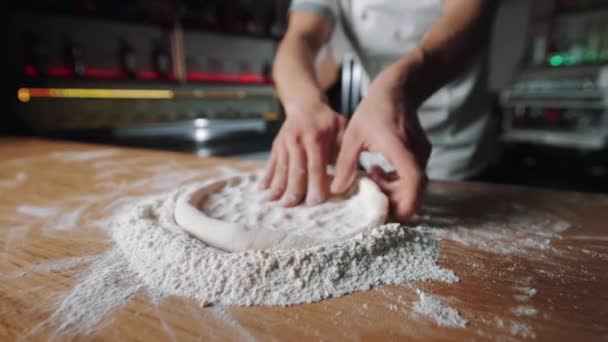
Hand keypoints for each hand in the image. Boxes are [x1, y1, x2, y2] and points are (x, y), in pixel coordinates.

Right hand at [260, 101, 346, 206]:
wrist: (305, 104)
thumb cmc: (327, 121)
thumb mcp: (341, 130)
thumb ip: (343, 152)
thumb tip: (347, 177)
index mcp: (315, 138)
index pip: (316, 167)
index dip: (315, 185)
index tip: (315, 201)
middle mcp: (297, 140)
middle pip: (295, 170)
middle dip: (294, 190)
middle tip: (292, 206)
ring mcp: (284, 143)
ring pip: (281, 169)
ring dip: (277, 187)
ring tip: (274, 203)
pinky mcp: (276, 146)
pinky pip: (271, 164)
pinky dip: (266, 177)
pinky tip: (262, 189)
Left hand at [330, 70, 430, 221]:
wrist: (397, 90)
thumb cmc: (374, 109)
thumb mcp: (352, 135)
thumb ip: (345, 164)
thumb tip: (336, 190)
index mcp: (400, 147)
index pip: (413, 181)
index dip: (406, 202)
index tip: (391, 215)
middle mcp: (417, 153)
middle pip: (415, 190)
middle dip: (394, 201)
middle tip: (370, 199)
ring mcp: (422, 154)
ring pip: (413, 186)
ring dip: (393, 190)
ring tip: (371, 178)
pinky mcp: (421, 155)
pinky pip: (412, 177)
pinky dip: (396, 181)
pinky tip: (377, 171)